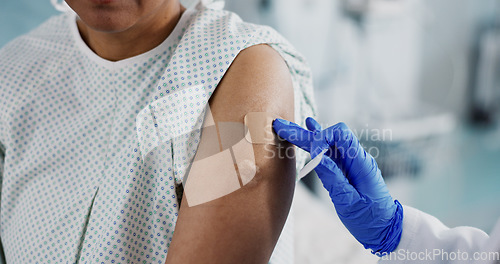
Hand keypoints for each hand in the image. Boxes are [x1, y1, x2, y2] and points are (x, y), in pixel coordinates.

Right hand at [273, 117, 402, 254]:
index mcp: (360, 163)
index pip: (339, 135)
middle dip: (304, 133)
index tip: (312, 155)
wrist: (386, 229)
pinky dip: (318, 141)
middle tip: (281, 125)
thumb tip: (317, 157)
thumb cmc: (371, 218)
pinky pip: (330, 151)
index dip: (321, 139)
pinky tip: (309, 127)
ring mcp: (351, 163)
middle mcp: (356, 158)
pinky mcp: (346, 170)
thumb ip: (333, 178)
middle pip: (329, 136)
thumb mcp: (349, 202)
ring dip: (307, 135)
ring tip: (286, 127)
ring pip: (327, 142)